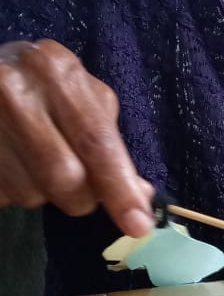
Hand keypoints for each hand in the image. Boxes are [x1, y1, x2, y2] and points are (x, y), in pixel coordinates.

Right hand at [0, 41, 153, 236]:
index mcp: (56, 70)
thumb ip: (108, 141)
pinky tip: (10, 161)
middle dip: (82, 198)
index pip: (96, 141)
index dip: (119, 188)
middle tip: (80, 190)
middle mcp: (17, 91)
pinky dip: (14, 190)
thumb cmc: (37, 84)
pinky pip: (3, 195)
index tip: (138, 225)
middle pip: (64, 177)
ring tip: (32, 159)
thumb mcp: (76, 92)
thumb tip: (139, 194)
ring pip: (31, 193)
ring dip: (42, 192)